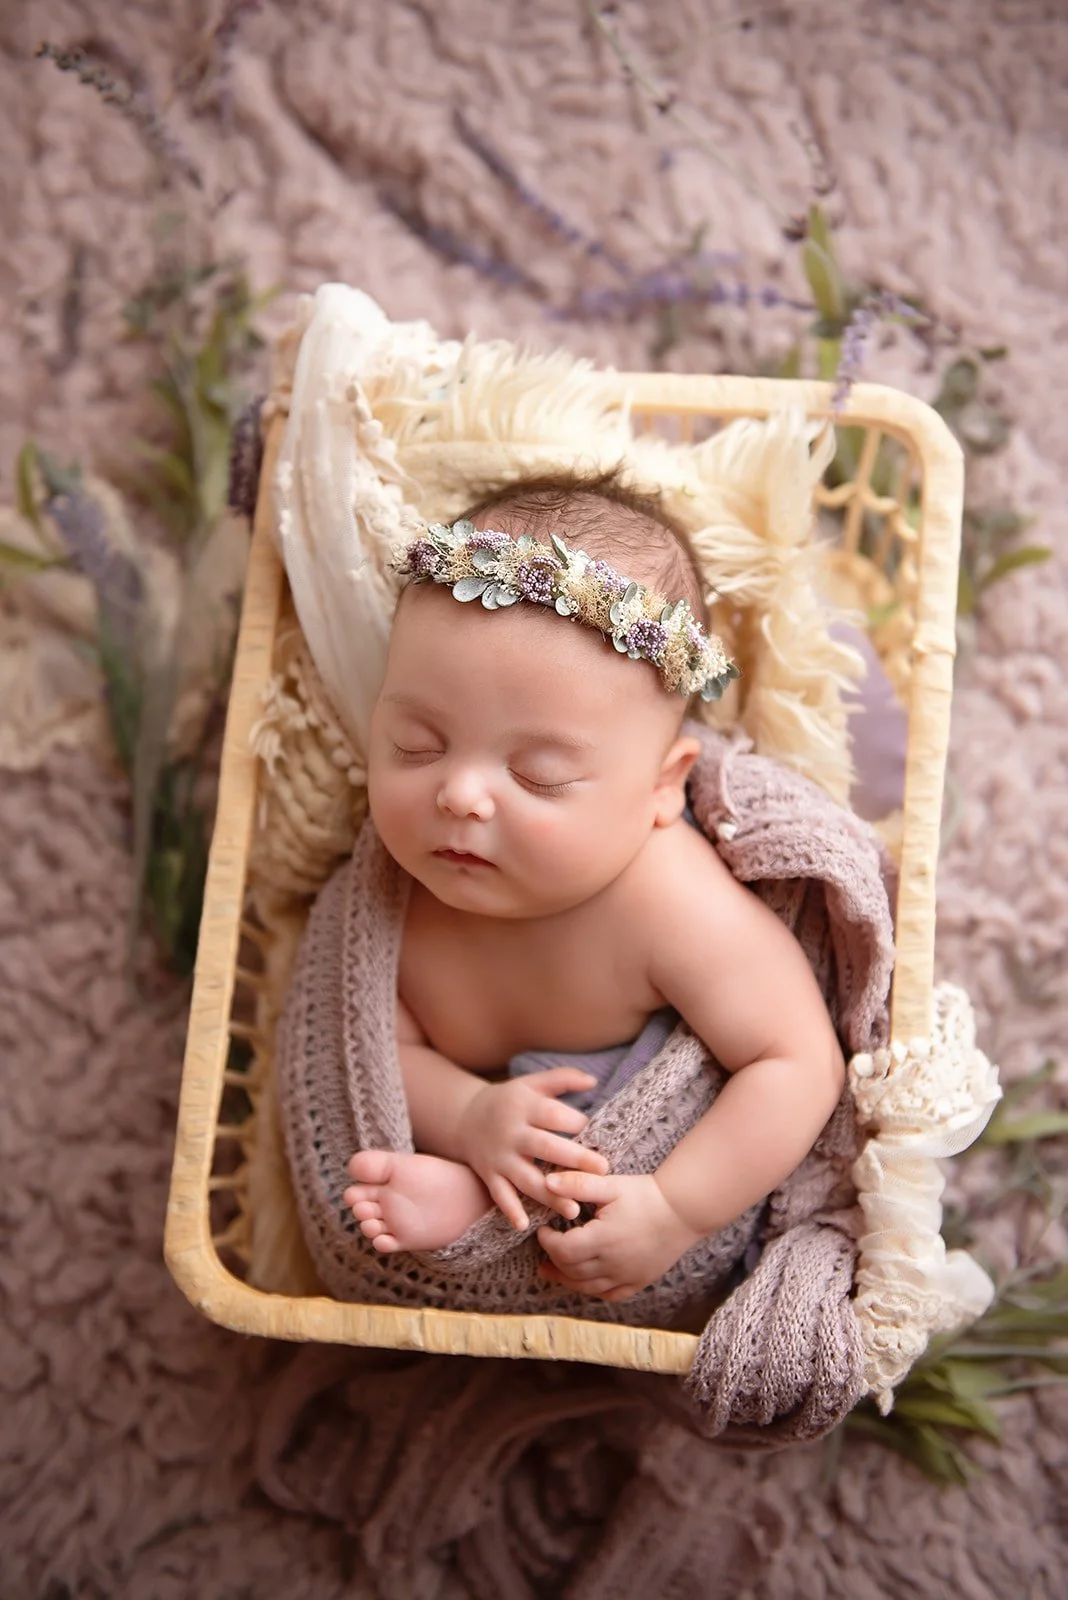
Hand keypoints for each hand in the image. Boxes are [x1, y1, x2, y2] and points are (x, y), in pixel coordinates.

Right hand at [455, 1069, 610, 1230]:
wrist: (465, 1117)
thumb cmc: (510, 1100)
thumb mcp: (532, 1083)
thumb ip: (563, 1078)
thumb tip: (593, 1081)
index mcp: (524, 1106)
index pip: (553, 1113)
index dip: (576, 1121)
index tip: (597, 1132)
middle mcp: (512, 1132)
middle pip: (545, 1146)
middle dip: (574, 1159)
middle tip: (603, 1170)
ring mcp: (500, 1156)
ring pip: (526, 1178)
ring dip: (549, 1195)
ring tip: (574, 1210)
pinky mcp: (489, 1175)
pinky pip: (499, 1195)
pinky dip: (510, 1210)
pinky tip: (524, 1225)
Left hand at [536, 1171, 701, 1300]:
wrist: (684, 1210)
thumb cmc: (646, 1195)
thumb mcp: (610, 1184)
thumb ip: (577, 1183)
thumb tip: (547, 1182)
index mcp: (603, 1240)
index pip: (563, 1250)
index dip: (547, 1242)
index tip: (543, 1229)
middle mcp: (613, 1264)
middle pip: (572, 1271)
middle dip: (554, 1259)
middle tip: (546, 1246)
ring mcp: (627, 1277)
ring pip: (587, 1288)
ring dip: (566, 1279)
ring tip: (551, 1269)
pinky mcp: (639, 1282)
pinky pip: (610, 1295)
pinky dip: (592, 1290)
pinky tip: (584, 1282)